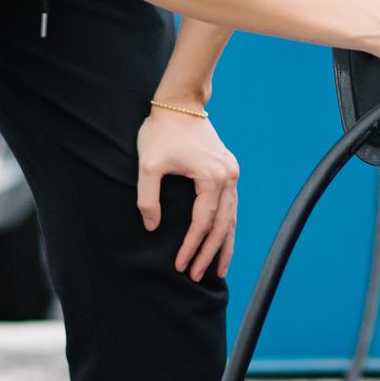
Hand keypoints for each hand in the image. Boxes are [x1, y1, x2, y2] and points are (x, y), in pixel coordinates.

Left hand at [136, 108, 239, 281]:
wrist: (179, 104)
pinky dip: (227, 225)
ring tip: (219, 269)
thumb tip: (152, 227)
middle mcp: (228, 176)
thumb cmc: (161, 132)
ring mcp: (231, 172)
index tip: (180, 266)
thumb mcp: (148, 166)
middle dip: (211, 253)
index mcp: (212, 177)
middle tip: (197, 276)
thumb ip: (148, 199)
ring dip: (225, 243)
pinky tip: (223, 239)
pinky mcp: (227, 169)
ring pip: (232, 216)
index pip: (202, 222)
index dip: (191, 247)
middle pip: (223, 224)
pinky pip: (230, 204)